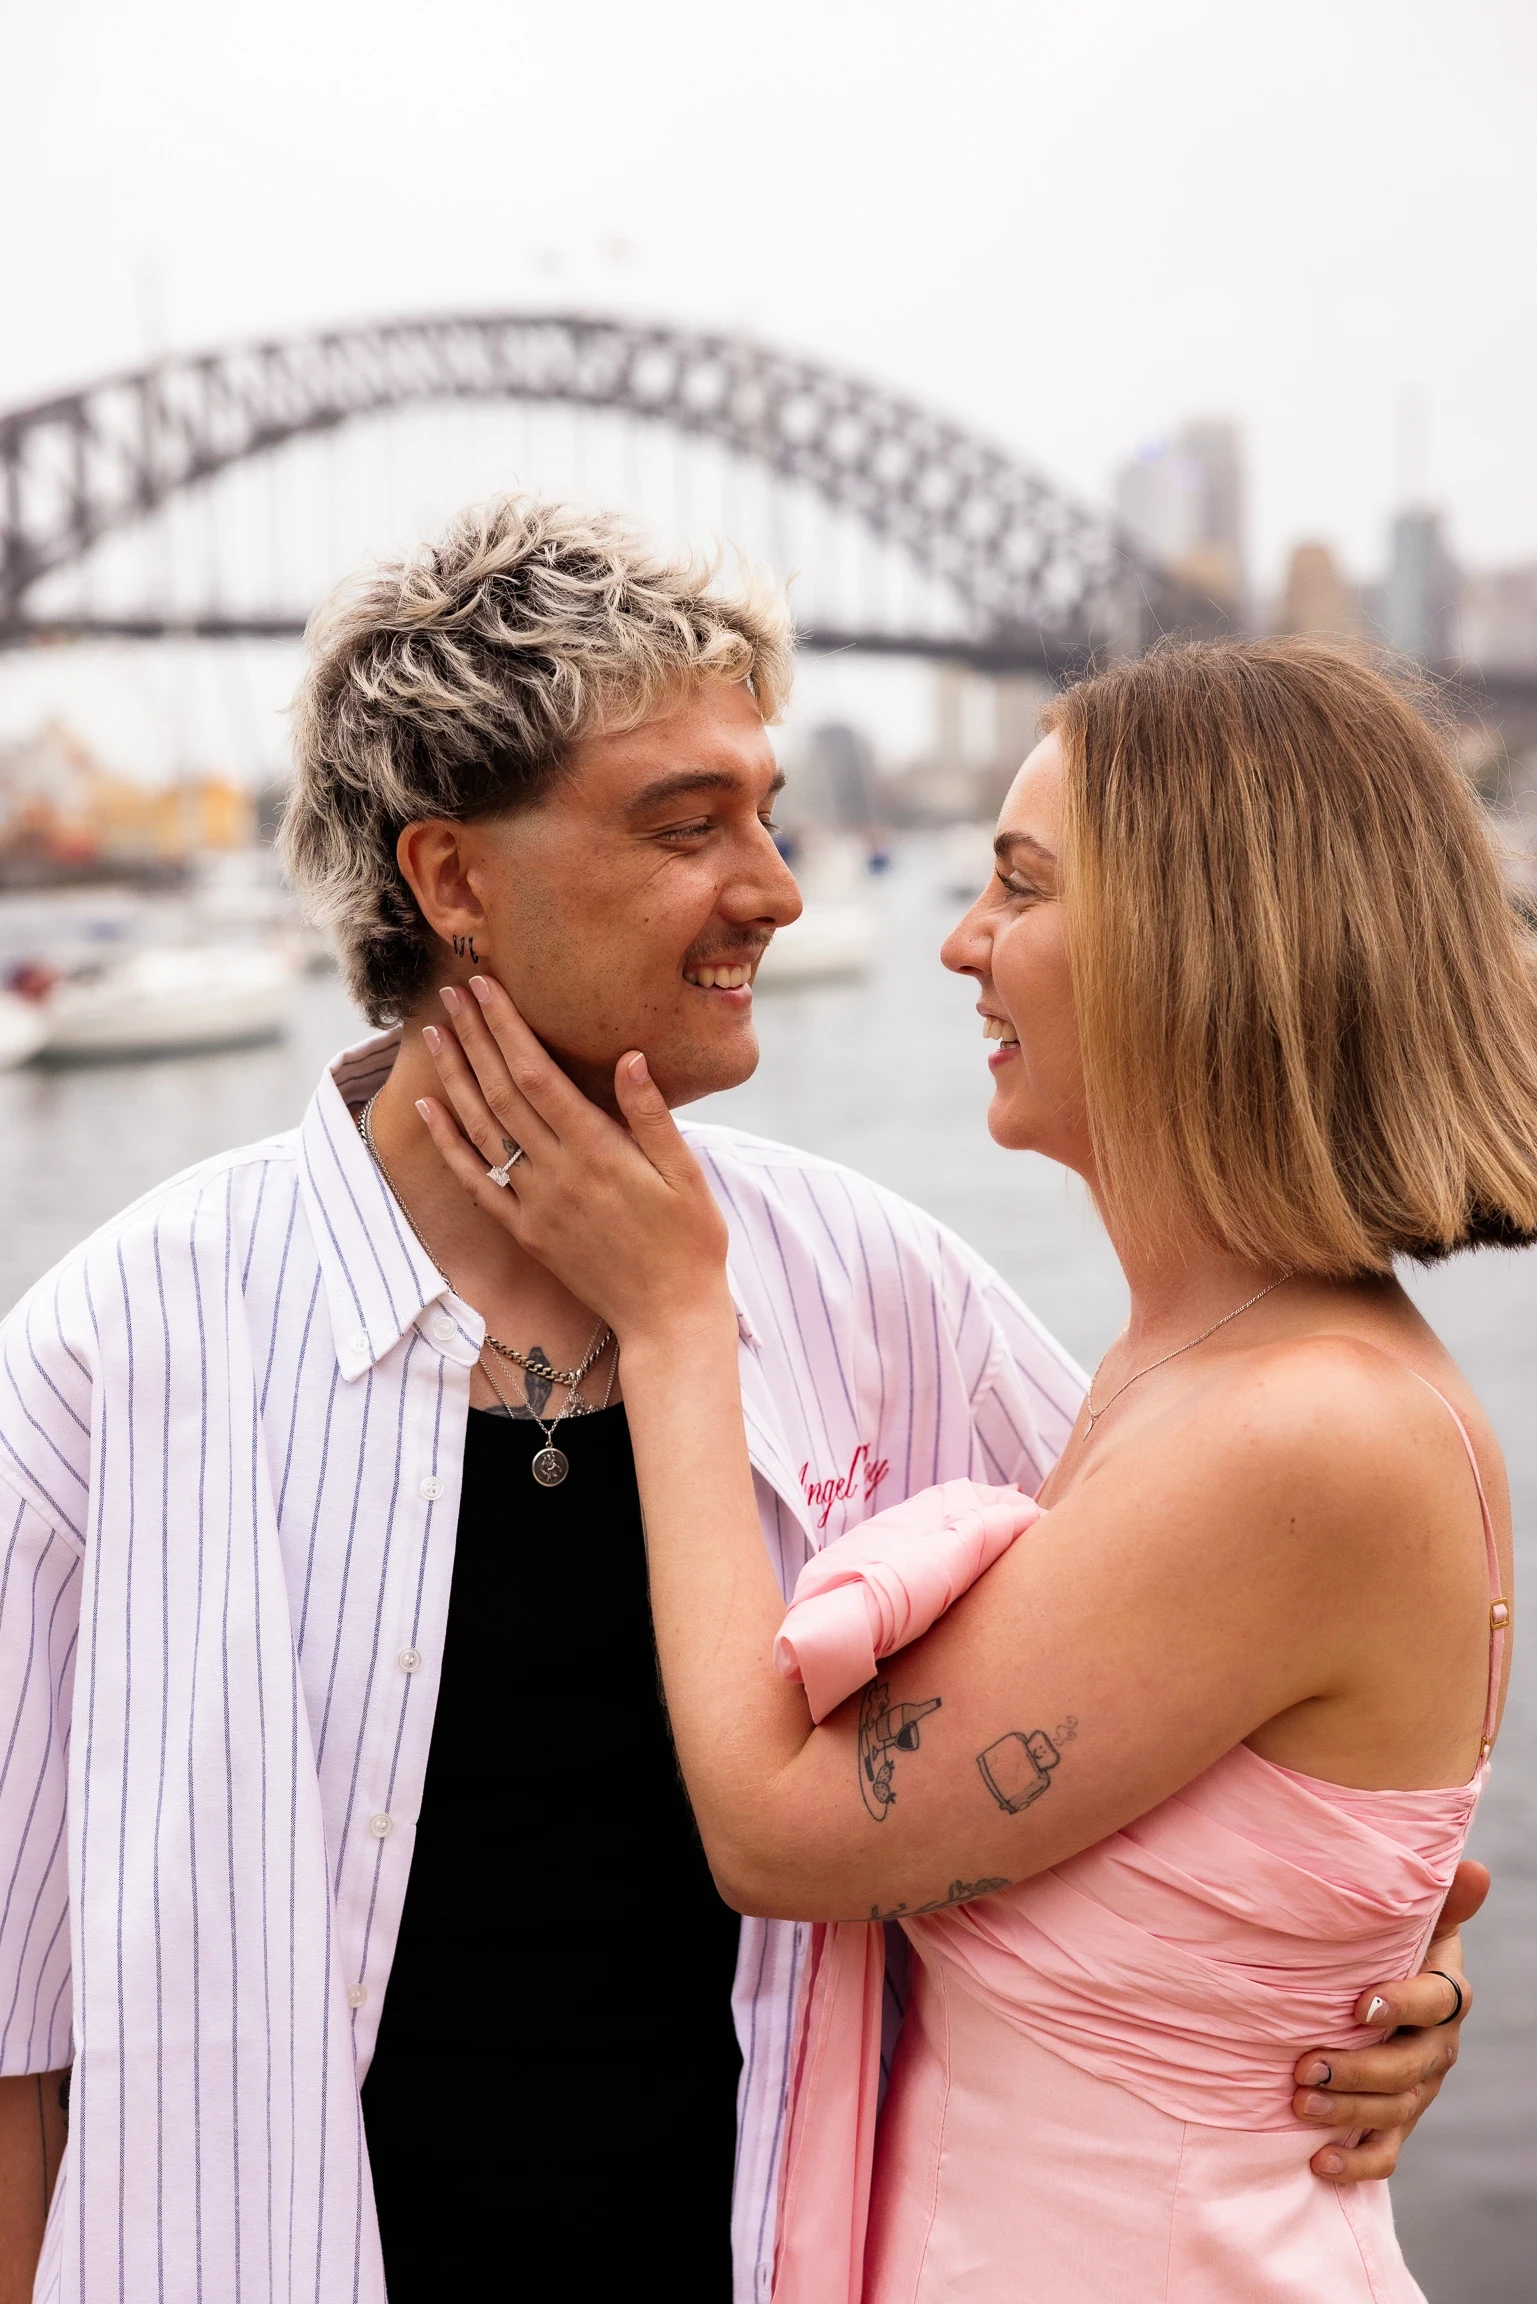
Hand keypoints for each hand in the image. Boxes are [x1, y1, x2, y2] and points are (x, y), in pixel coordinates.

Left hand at [416, 976, 731, 1342]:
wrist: (669, 1316)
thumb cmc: (691, 1241)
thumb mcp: (687, 1174)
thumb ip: (652, 1116)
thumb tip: (629, 1056)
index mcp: (599, 1151)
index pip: (538, 1076)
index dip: (508, 1029)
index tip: (486, 988)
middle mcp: (558, 1174)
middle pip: (502, 1093)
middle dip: (475, 1038)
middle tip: (451, 994)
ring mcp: (536, 1205)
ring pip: (483, 1131)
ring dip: (454, 1080)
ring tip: (434, 1036)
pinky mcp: (526, 1233)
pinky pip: (476, 1184)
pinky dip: (449, 1145)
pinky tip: (430, 1111)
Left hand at [1292, 1857, 1485, 2182]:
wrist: (1386, 1995)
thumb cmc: (1396, 1946)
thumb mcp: (1418, 1920)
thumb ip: (1442, 1898)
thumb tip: (1475, 1868)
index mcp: (1445, 1994)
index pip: (1435, 2001)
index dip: (1402, 2004)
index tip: (1360, 2004)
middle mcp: (1436, 2046)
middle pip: (1407, 2066)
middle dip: (1358, 2070)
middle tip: (1306, 2066)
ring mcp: (1418, 2088)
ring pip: (1392, 2109)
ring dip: (1347, 2112)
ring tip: (1300, 2104)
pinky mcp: (1397, 2121)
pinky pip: (1386, 2152)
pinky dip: (1356, 2163)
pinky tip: (1321, 2163)